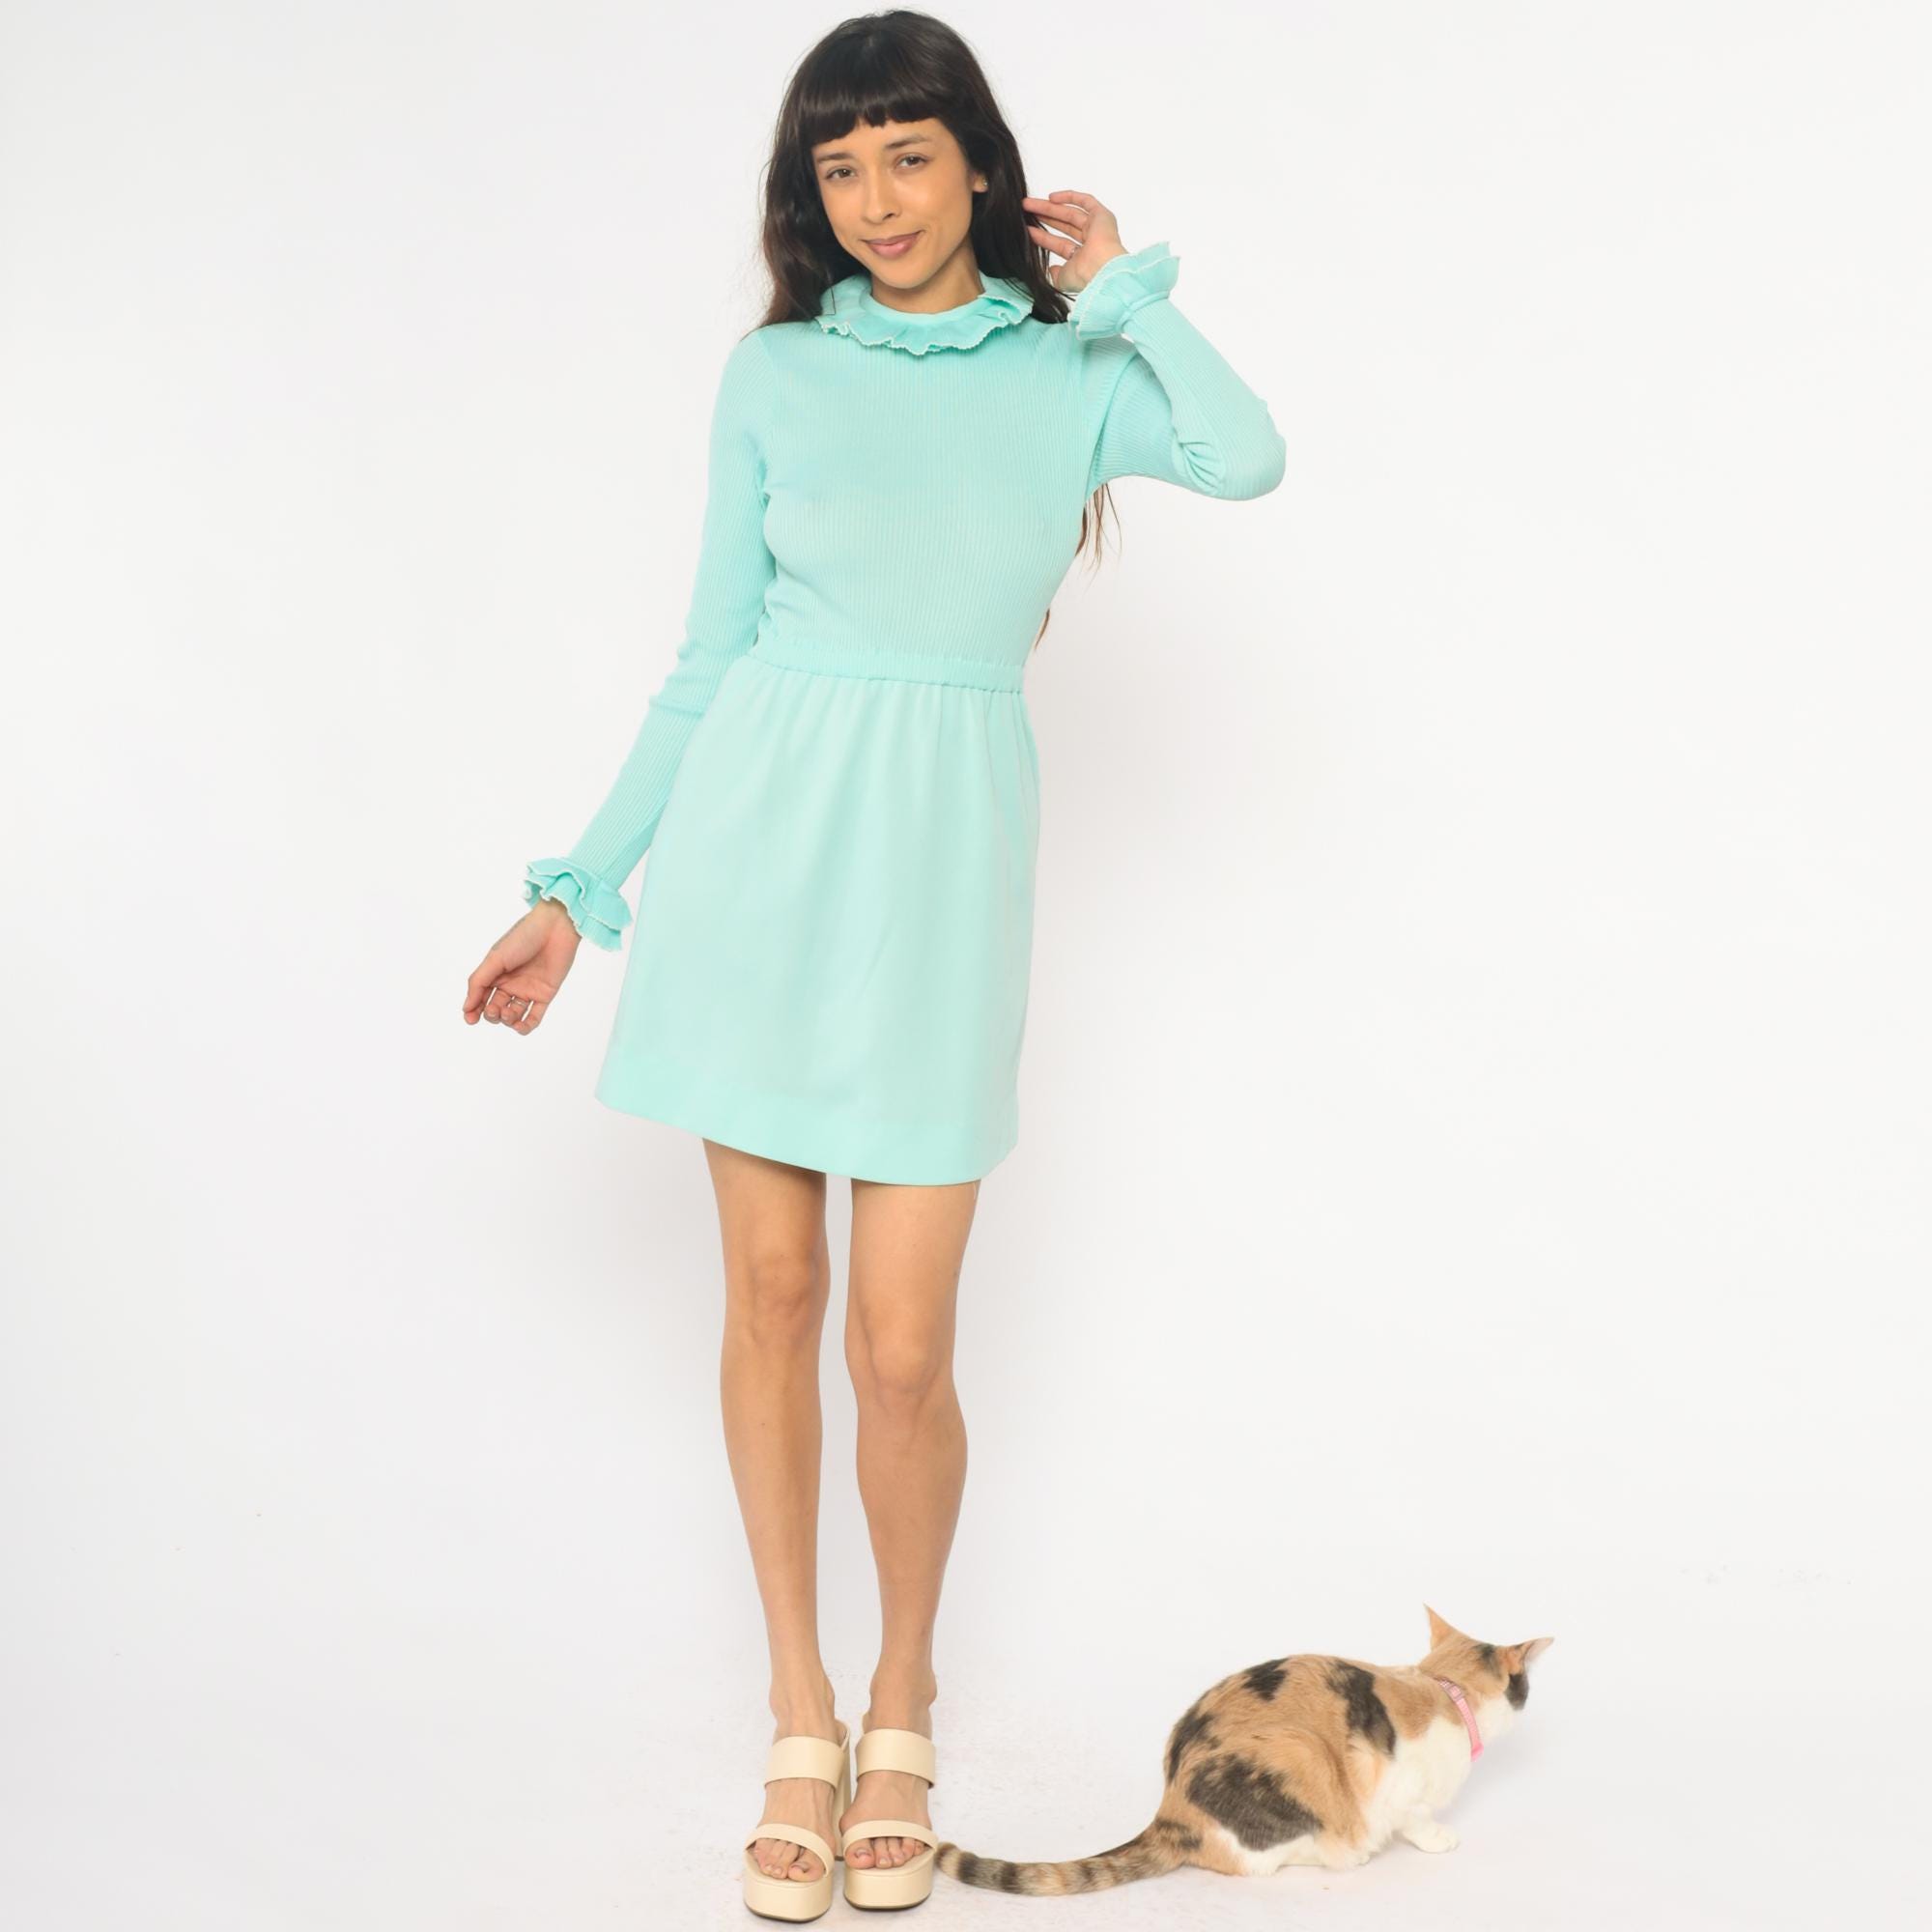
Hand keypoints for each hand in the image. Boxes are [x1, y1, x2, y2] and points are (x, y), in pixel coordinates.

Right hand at [463, 899, 578, 1034]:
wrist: (554, 928)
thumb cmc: (523, 938)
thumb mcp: (494, 959)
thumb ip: (479, 982)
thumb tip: (466, 1007)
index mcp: (495, 973)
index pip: (480, 997)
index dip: (473, 1010)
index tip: (470, 1019)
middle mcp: (510, 983)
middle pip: (495, 1008)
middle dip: (491, 1014)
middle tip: (495, 1009)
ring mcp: (528, 990)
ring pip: (513, 1015)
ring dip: (507, 1020)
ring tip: (507, 1013)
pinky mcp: (545, 994)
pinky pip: (534, 1017)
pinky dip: (526, 1026)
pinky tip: (519, 1026)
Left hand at [1021, 189, 1126, 294]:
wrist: (1100, 268)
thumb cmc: (1085, 276)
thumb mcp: (1063, 280)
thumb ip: (1055, 275)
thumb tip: (1051, 271)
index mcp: (1083, 257)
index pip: (1059, 244)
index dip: (1043, 237)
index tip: (1028, 229)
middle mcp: (1091, 242)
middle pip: (1063, 225)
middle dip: (1045, 217)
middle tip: (1027, 212)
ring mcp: (1096, 228)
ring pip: (1070, 213)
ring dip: (1050, 207)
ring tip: (1030, 204)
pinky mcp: (1102, 215)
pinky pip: (1085, 201)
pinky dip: (1069, 197)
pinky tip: (1051, 197)